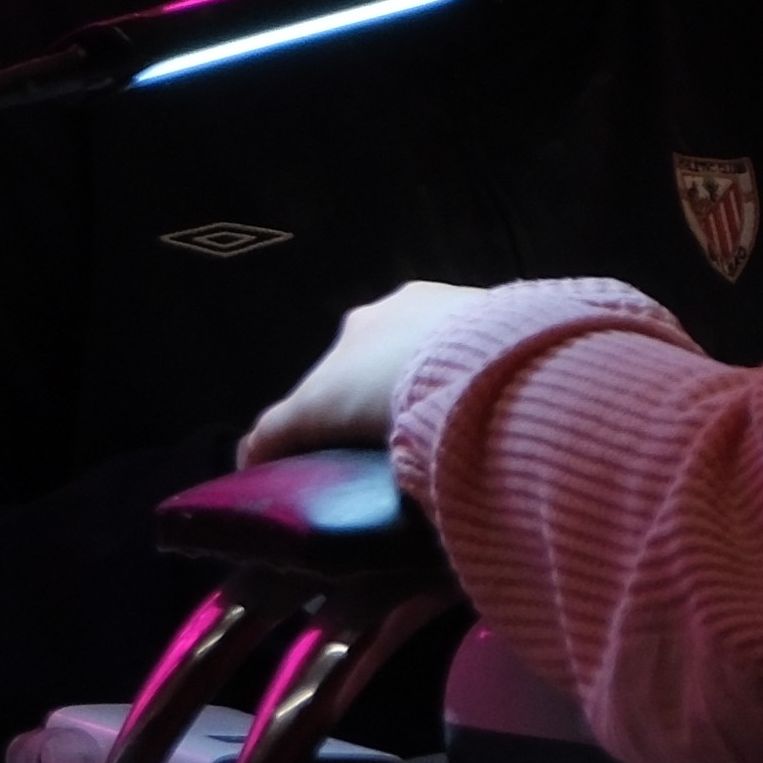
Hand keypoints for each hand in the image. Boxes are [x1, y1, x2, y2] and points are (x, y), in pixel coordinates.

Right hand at [237, 279, 529, 466]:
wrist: (476, 370)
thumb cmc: (380, 385)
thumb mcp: (311, 413)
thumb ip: (275, 433)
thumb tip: (246, 458)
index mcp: (362, 323)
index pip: (342, 371)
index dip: (340, 412)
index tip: (351, 454)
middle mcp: (414, 304)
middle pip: (395, 363)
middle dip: (393, 400)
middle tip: (400, 454)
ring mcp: (469, 312)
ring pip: (445, 362)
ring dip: (443, 394)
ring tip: (449, 443)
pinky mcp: (517, 328)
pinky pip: (491, 367)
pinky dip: (483, 392)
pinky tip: (489, 425)